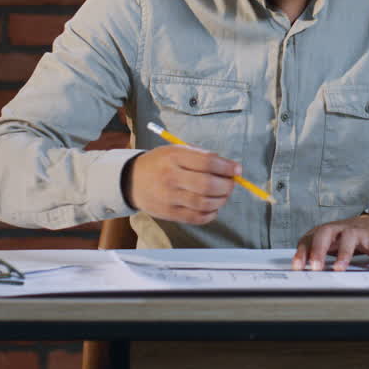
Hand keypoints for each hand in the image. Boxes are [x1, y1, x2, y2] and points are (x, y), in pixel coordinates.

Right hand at [124, 144, 240, 224]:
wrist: (132, 180)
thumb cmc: (161, 163)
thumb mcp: (176, 150)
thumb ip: (200, 156)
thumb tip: (229, 167)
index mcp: (174, 157)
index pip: (207, 162)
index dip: (226, 167)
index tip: (237, 169)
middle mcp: (171, 177)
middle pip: (207, 184)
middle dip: (226, 185)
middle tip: (231, 184)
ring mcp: (169, 197)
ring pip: (204, 202)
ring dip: (221, 200)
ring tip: (223, 195)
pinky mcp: (169, 213)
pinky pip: (196, 218)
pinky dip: (210, 214)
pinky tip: (213, 208)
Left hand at [292, 215, 368, 271]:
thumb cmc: (348, 237)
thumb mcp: (331, 242)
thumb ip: (316, 253)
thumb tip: (302, 273)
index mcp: (327, 232)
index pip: (310, 238)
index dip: (303, 252)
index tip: (297, 267)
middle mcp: (341, 229)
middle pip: (325, 232)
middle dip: (318, 249)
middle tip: (315, 266)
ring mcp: (359, 232)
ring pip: (349, 238)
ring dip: (343, 253)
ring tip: (339, 268)